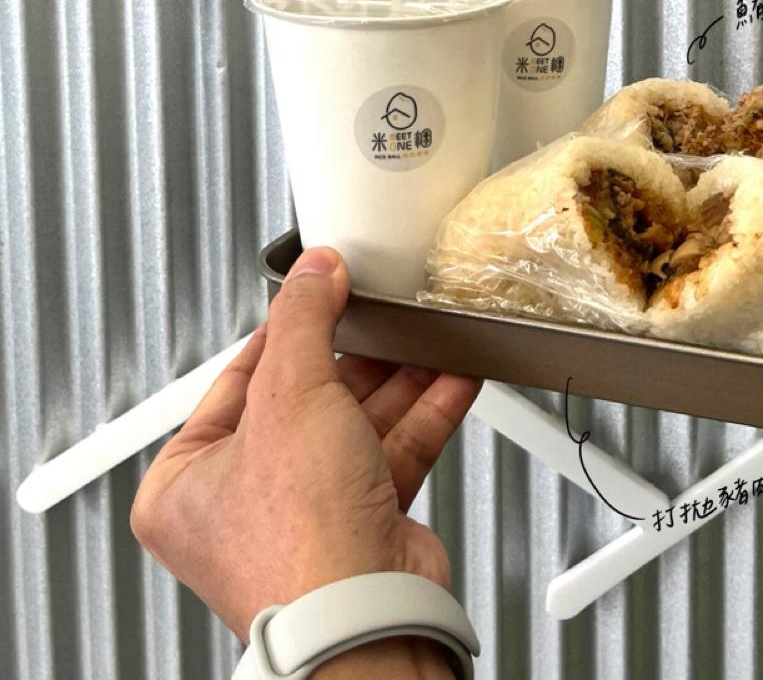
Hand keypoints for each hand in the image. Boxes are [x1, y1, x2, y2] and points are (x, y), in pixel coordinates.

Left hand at [130, 246, 480, 661]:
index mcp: (186, 480)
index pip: (240, 376)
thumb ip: (304, 319)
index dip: (288, 329)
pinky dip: (425, 412)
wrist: (364, 616)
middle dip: (357, 355)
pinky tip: (451, 376)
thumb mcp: (290, 395)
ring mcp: (306, 514)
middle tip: (381, 312)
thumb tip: (314, 271)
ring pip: (356, 424)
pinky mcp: (363, 524)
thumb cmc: (298, 541)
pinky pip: (392, 451)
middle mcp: (241, 501)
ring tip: (427, 338)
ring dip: (400, 378)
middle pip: (307, 397)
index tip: (321, 290)